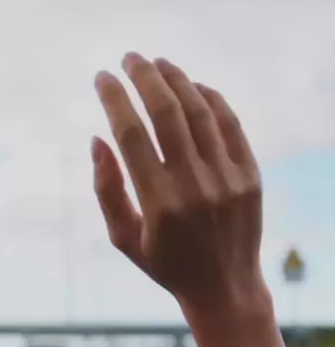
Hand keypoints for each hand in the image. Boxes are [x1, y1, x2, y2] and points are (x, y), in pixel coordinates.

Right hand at [92, 53, 264, 317]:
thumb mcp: (124, 238)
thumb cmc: (166, 263)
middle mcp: (194, 189)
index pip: (132, 135)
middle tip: (129, 59)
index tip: (101, 78)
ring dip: (176, 79)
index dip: (114, 99)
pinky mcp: (250, 177)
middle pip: (166, 113)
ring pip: (199, 112)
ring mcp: (226, 181)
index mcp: (159, 206)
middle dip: (144, 77)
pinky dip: (209, 99)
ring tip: (158, 65)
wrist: (224, 287)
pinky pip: (229, 124)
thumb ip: (107, 190)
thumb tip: (96, 138)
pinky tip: (192, 87)